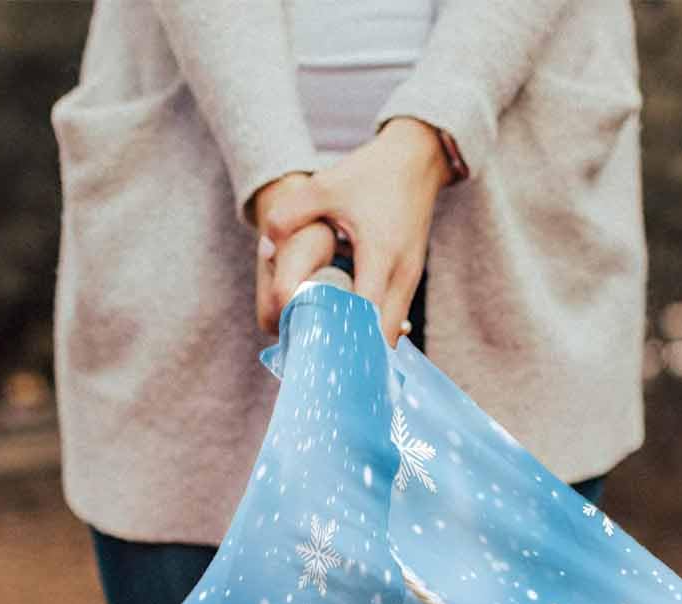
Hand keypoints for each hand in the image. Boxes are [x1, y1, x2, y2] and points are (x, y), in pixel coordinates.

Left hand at [257, 118, 452, 345]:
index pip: (365, 315)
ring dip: (364, 345)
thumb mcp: (325, 186)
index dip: (343, 338)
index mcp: (380, 254)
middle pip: (383, 337)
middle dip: (354, 354)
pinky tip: (347, 336)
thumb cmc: (371, 173)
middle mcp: (402, 275)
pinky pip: (392, 319)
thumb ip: (289, 214)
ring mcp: (410, 280)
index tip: (317, 354)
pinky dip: (372, 332)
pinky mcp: (410, 280)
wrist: (417, 159)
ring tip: (330, 356)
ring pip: (390, 332)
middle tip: (320, 365)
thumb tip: (265, 249)